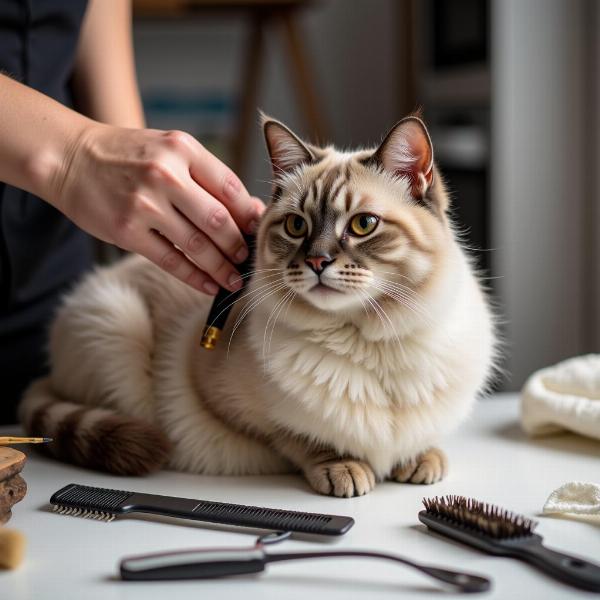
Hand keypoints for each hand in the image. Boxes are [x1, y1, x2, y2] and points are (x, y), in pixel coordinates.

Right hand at [51, 124, 263, 293]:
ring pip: (197, 245)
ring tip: (235, 280)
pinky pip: (171, 260)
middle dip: (239, 246)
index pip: (230, 188)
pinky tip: (209, 284)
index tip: (259, 233)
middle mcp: (165, 175)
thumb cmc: (128, 156)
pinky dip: (195, 277)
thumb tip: (251, 210)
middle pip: (217, 220)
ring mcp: (145, 204)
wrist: (70, 158)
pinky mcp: (127, 231)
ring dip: (221, 268)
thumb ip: (207, 177)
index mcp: (182, 150)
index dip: (249, 216)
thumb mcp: (169, 151)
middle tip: (249, 261)